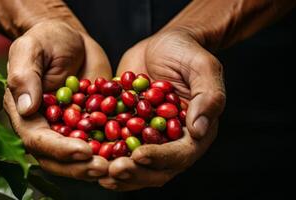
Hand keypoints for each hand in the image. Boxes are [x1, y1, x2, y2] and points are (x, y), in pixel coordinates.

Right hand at [4, 20, 111, 180]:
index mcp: (25, 114)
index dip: (58, 149)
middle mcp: (46, 128)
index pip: (37, 139)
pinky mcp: (90, 126)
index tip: (82, 150)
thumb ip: (24, 75)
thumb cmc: (47, 39)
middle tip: (104, 167)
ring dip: (98, 165)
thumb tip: (26, 108)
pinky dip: (114, 151)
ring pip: (80, 158)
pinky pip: (101, 143)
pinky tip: (131, 153)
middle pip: (58, 159)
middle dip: (80, 166)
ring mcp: (69, 130)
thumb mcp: (31, 48)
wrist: (72, 40)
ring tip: (119, 166)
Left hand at [99, 29, 225, 189]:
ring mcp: (149, 138)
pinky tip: (87, 154)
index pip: (180, 154)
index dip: (159, 158)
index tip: (139, 156)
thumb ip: (208, 96)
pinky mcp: (129, 130)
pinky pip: (116, 146)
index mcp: (195, 132)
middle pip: (155, 168)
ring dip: (116, 172)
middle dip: (134, 172)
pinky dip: (102, 153)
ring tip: (97, 171)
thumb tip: (198, 129)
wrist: (162, 44)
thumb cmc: (186, 52)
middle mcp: (172, 141)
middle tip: (113, 169)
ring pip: (134, 165)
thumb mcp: (203, 67)